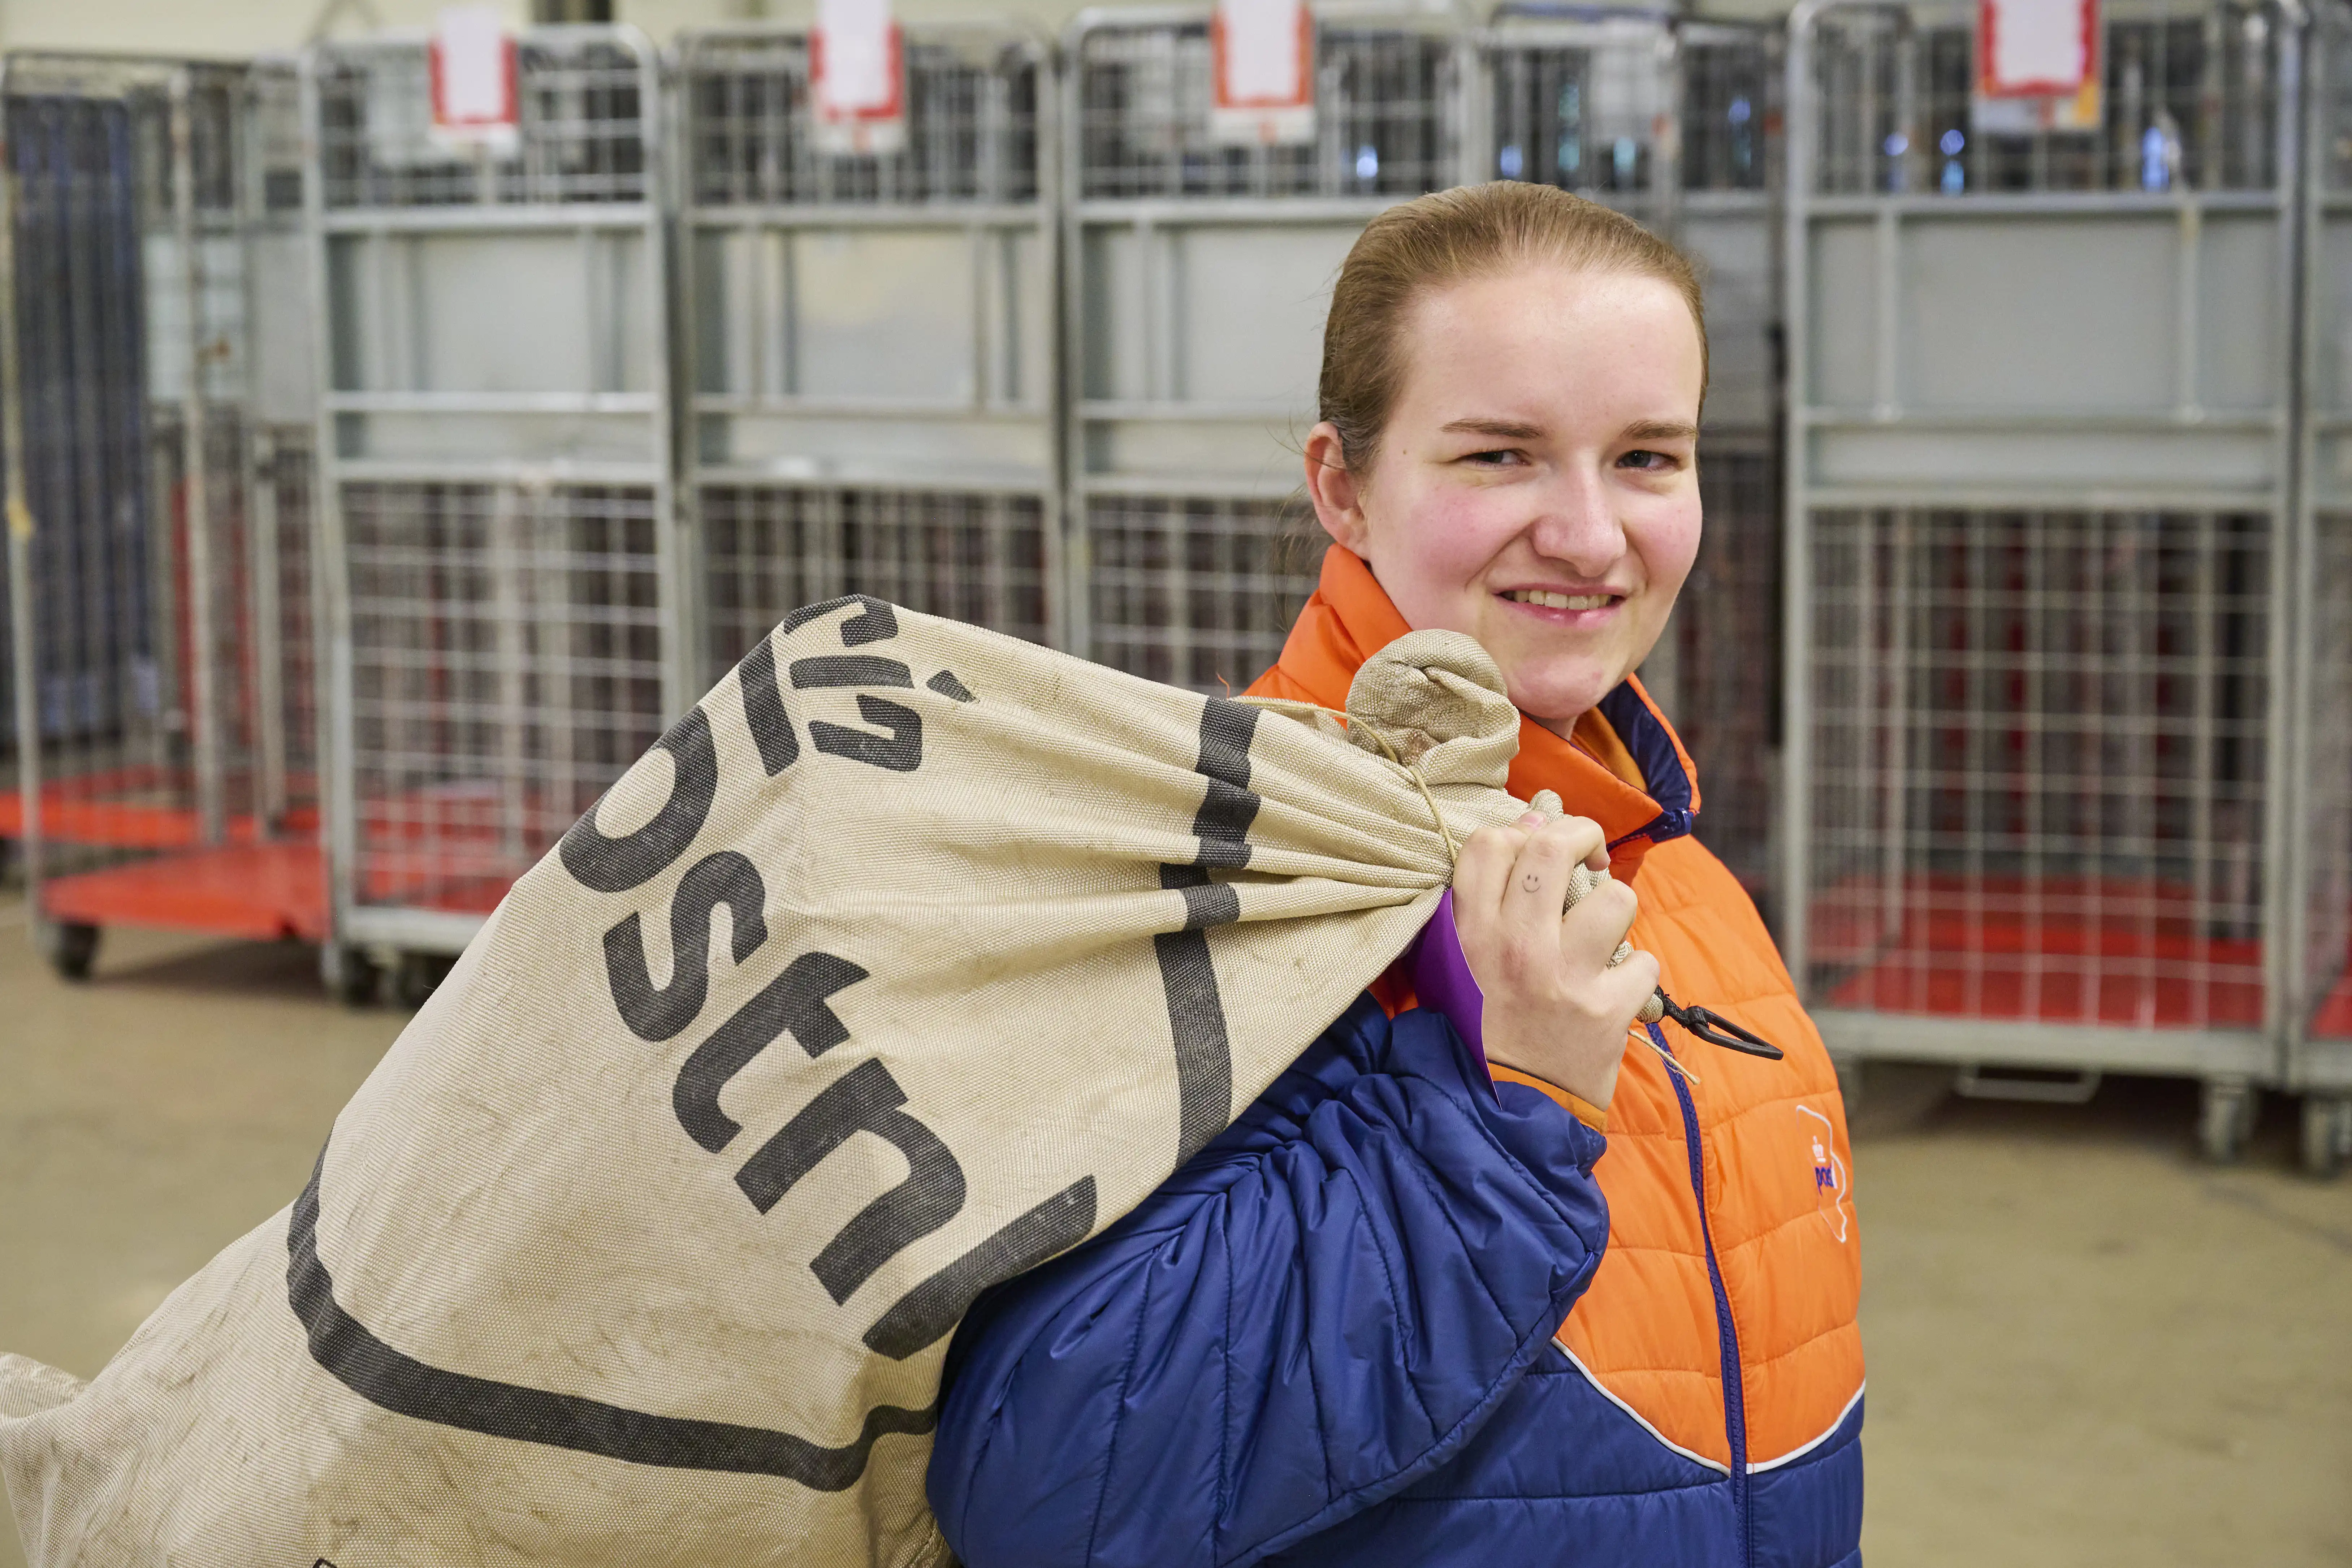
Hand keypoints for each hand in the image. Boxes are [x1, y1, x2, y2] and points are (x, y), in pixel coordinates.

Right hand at [1450, 810, 1659, 1112]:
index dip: (1525, 830)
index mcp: (1469, 933)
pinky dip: (1638, 974)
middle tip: (1591, 854)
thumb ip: (1482, 899)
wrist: (1500, 1112)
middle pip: (1554, 847)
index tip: (1541, 846)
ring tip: (1605, 930)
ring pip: (1615, 899)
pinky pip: (1646, 962)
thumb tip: (1529, 821)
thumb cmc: (1478, 1030)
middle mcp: (1514, 947)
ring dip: (1617, 907)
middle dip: (1585, 836)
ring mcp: (1562, 977)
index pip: (1492, 843)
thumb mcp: (1453, 964)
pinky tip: (1618, 989)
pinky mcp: (1605, 1012)